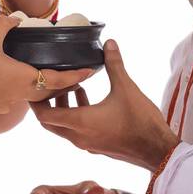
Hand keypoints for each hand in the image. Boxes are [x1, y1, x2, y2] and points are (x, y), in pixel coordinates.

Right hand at [0, 14, 96, 122]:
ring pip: (34, 96)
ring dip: (46, 88)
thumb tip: (17, 16)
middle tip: (76, 74)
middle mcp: (21, 95)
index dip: (77, 76)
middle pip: (51, 92)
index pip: (59, 80)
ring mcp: (9, 105)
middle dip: (65, 84)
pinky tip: (16, 81)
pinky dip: (25, 91)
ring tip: (50, 76)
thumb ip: (3, 25)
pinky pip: (18, 99)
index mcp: (24, 80)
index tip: (91, 71)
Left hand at [31, 38, 178, 170]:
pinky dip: (75, 114)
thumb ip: (115, 64)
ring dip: (63, 107)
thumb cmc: (141, 121)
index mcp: (80, 122)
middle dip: (47, 103)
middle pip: (50, 122)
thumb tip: (109, 43)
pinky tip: (87, 97)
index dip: (36, 102)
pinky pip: (76, 130)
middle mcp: (78, 136)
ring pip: (64, 126)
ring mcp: (87, 144)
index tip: (35, 87)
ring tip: (72, 86)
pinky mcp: (96, 146)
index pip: (44, 116)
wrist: (157, 150)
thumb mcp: (126, 88)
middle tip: (49, 84)